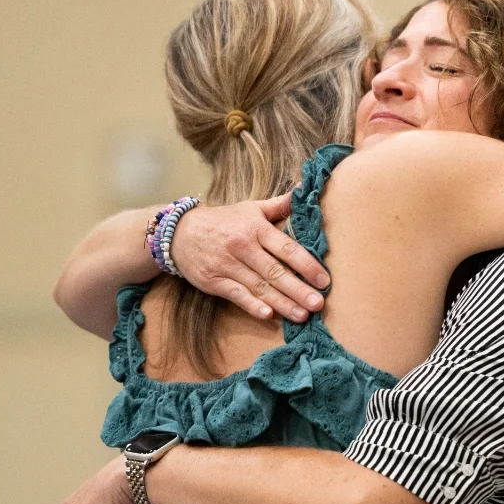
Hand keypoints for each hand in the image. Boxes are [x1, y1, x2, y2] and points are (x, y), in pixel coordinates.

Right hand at [170, 195, 329, 321]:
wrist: (179, 232)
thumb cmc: (224, 221)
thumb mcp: (251, 208)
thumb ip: (280, 204)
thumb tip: (306, 188)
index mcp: (256, 228)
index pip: (287, 248)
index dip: (307, 264)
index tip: (324, 280)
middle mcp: (243, 246)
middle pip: (275, 271)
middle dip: (298, 289)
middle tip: (318, 304)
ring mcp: (228, 265)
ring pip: (259, 286)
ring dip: (282, 303)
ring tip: (302, 315)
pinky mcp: (214, 281)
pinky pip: (236, 295)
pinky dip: (252, 306)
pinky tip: (268, 315)